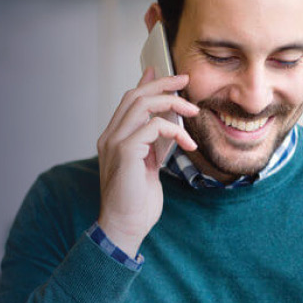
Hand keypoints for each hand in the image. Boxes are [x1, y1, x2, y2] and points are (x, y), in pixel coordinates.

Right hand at [96, 67, 199, 255]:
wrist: (125, 226)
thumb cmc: (137, 202)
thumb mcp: (147, 165)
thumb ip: (152, 143)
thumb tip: (164, 124)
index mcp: (113, 138)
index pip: (129, 100)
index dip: (149, 83)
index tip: (170, 75)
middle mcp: (110, 136)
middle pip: (135, 95)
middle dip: (162, 84)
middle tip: (185, 80)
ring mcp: (115, 142)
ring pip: (142, 104)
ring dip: (172, 103)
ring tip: (193, 111)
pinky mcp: (126, 151)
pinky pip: (153, 126)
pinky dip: (175, 130)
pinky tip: (188, 143)